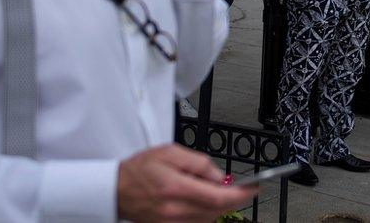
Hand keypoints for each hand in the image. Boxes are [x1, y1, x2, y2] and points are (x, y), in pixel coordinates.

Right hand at [117, 144, 256, 221]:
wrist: (115, 190)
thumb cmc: (140, 169)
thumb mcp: (171, 153)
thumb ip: (199, 163)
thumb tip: (220, 177)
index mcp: (176, 188)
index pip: (218, 197)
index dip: (241, 194)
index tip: (254, 188)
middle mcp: (175, 210)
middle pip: (218, 211)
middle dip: (234, 199)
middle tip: (242, 188)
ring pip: (210, 219)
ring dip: (219, 206)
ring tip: (212, 190)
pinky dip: (207, 213)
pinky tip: (202, 201)